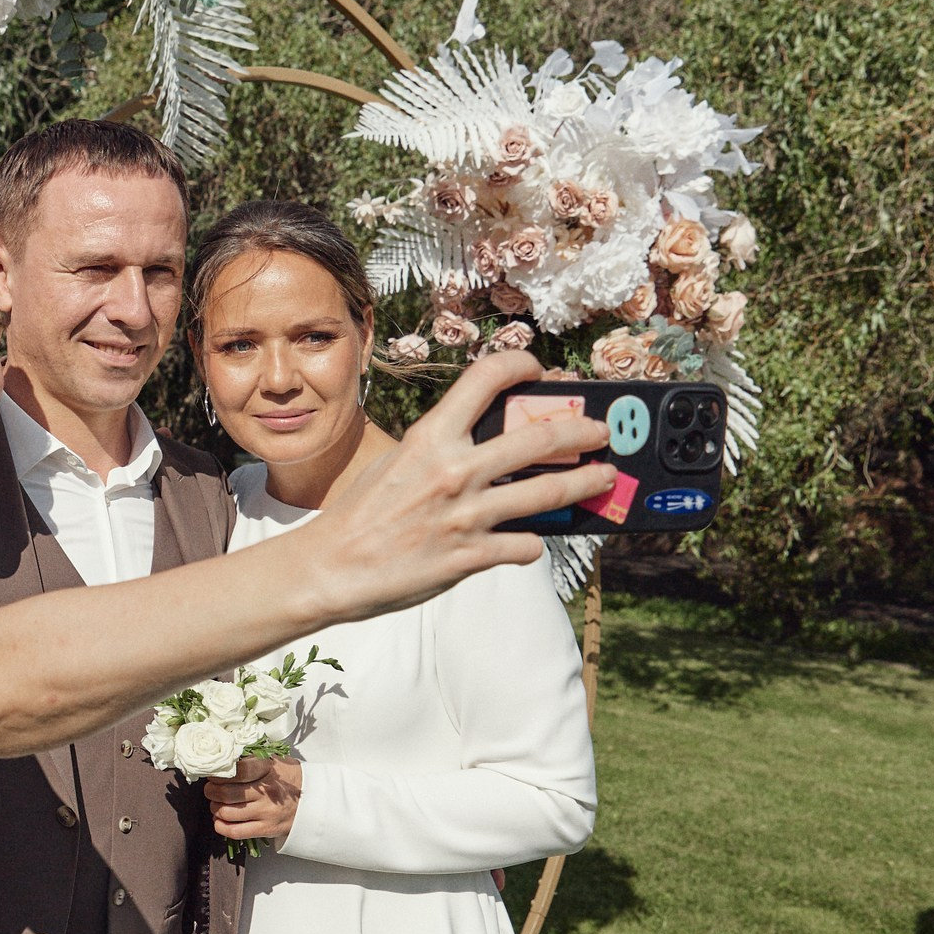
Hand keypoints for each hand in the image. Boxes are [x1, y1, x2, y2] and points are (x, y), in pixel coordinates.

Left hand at [205, 756, 300, 842]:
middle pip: (226, 793)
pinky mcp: (266, 829)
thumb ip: (253, 759)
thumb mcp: (276, 761)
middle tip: (210, 789)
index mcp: (269, 771)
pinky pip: (235, 831)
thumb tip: (225, 759)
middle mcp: (266, 793)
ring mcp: (266, 812)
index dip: (219, 773)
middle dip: (211, 791)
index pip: (237, 771)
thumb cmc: (291, 779)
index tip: (214, 774)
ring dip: (215, 808)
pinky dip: (221, 826)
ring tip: (216, 803)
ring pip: (227, 812)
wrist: (314, 801)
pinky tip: (220, 820)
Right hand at [302, 350, 612, 619]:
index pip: (487, 378)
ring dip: (585, 483)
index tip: (540, 371)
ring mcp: (465, 515)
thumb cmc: (359, 516)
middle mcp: (453, 470)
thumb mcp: (396, 464)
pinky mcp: (470, 556)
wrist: (330, 568)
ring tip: (603, 478)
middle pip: (540, 436)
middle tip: (599, 431)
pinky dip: (532, 544)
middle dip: (582, 430)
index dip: (522, 365)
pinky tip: (528, 543)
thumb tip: (483, 445)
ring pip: (549, 493)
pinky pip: (524, 546)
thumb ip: (440, 450)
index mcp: (431, 438)